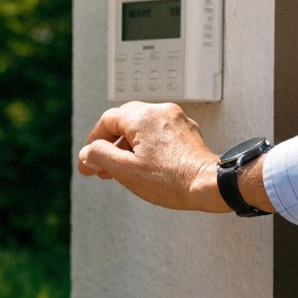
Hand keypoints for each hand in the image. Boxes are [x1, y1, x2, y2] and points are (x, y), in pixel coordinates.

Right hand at [77, 101, 273, 213]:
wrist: (209, 185)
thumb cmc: (171, 180)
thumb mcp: (126, 170)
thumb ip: (100, 156)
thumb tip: (87, 152)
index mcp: (142, 117)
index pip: (107, 121)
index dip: (93, 142)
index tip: (88, 161)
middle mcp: (160, 112)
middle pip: (125, 122)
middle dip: (110, 144)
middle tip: (102, 166)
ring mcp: (177, 121)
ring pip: (143, 128)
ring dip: (128, 147)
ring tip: (122, 170)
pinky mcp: (188, 133)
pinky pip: (160, 134)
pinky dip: (147, 147)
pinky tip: (146, 166)